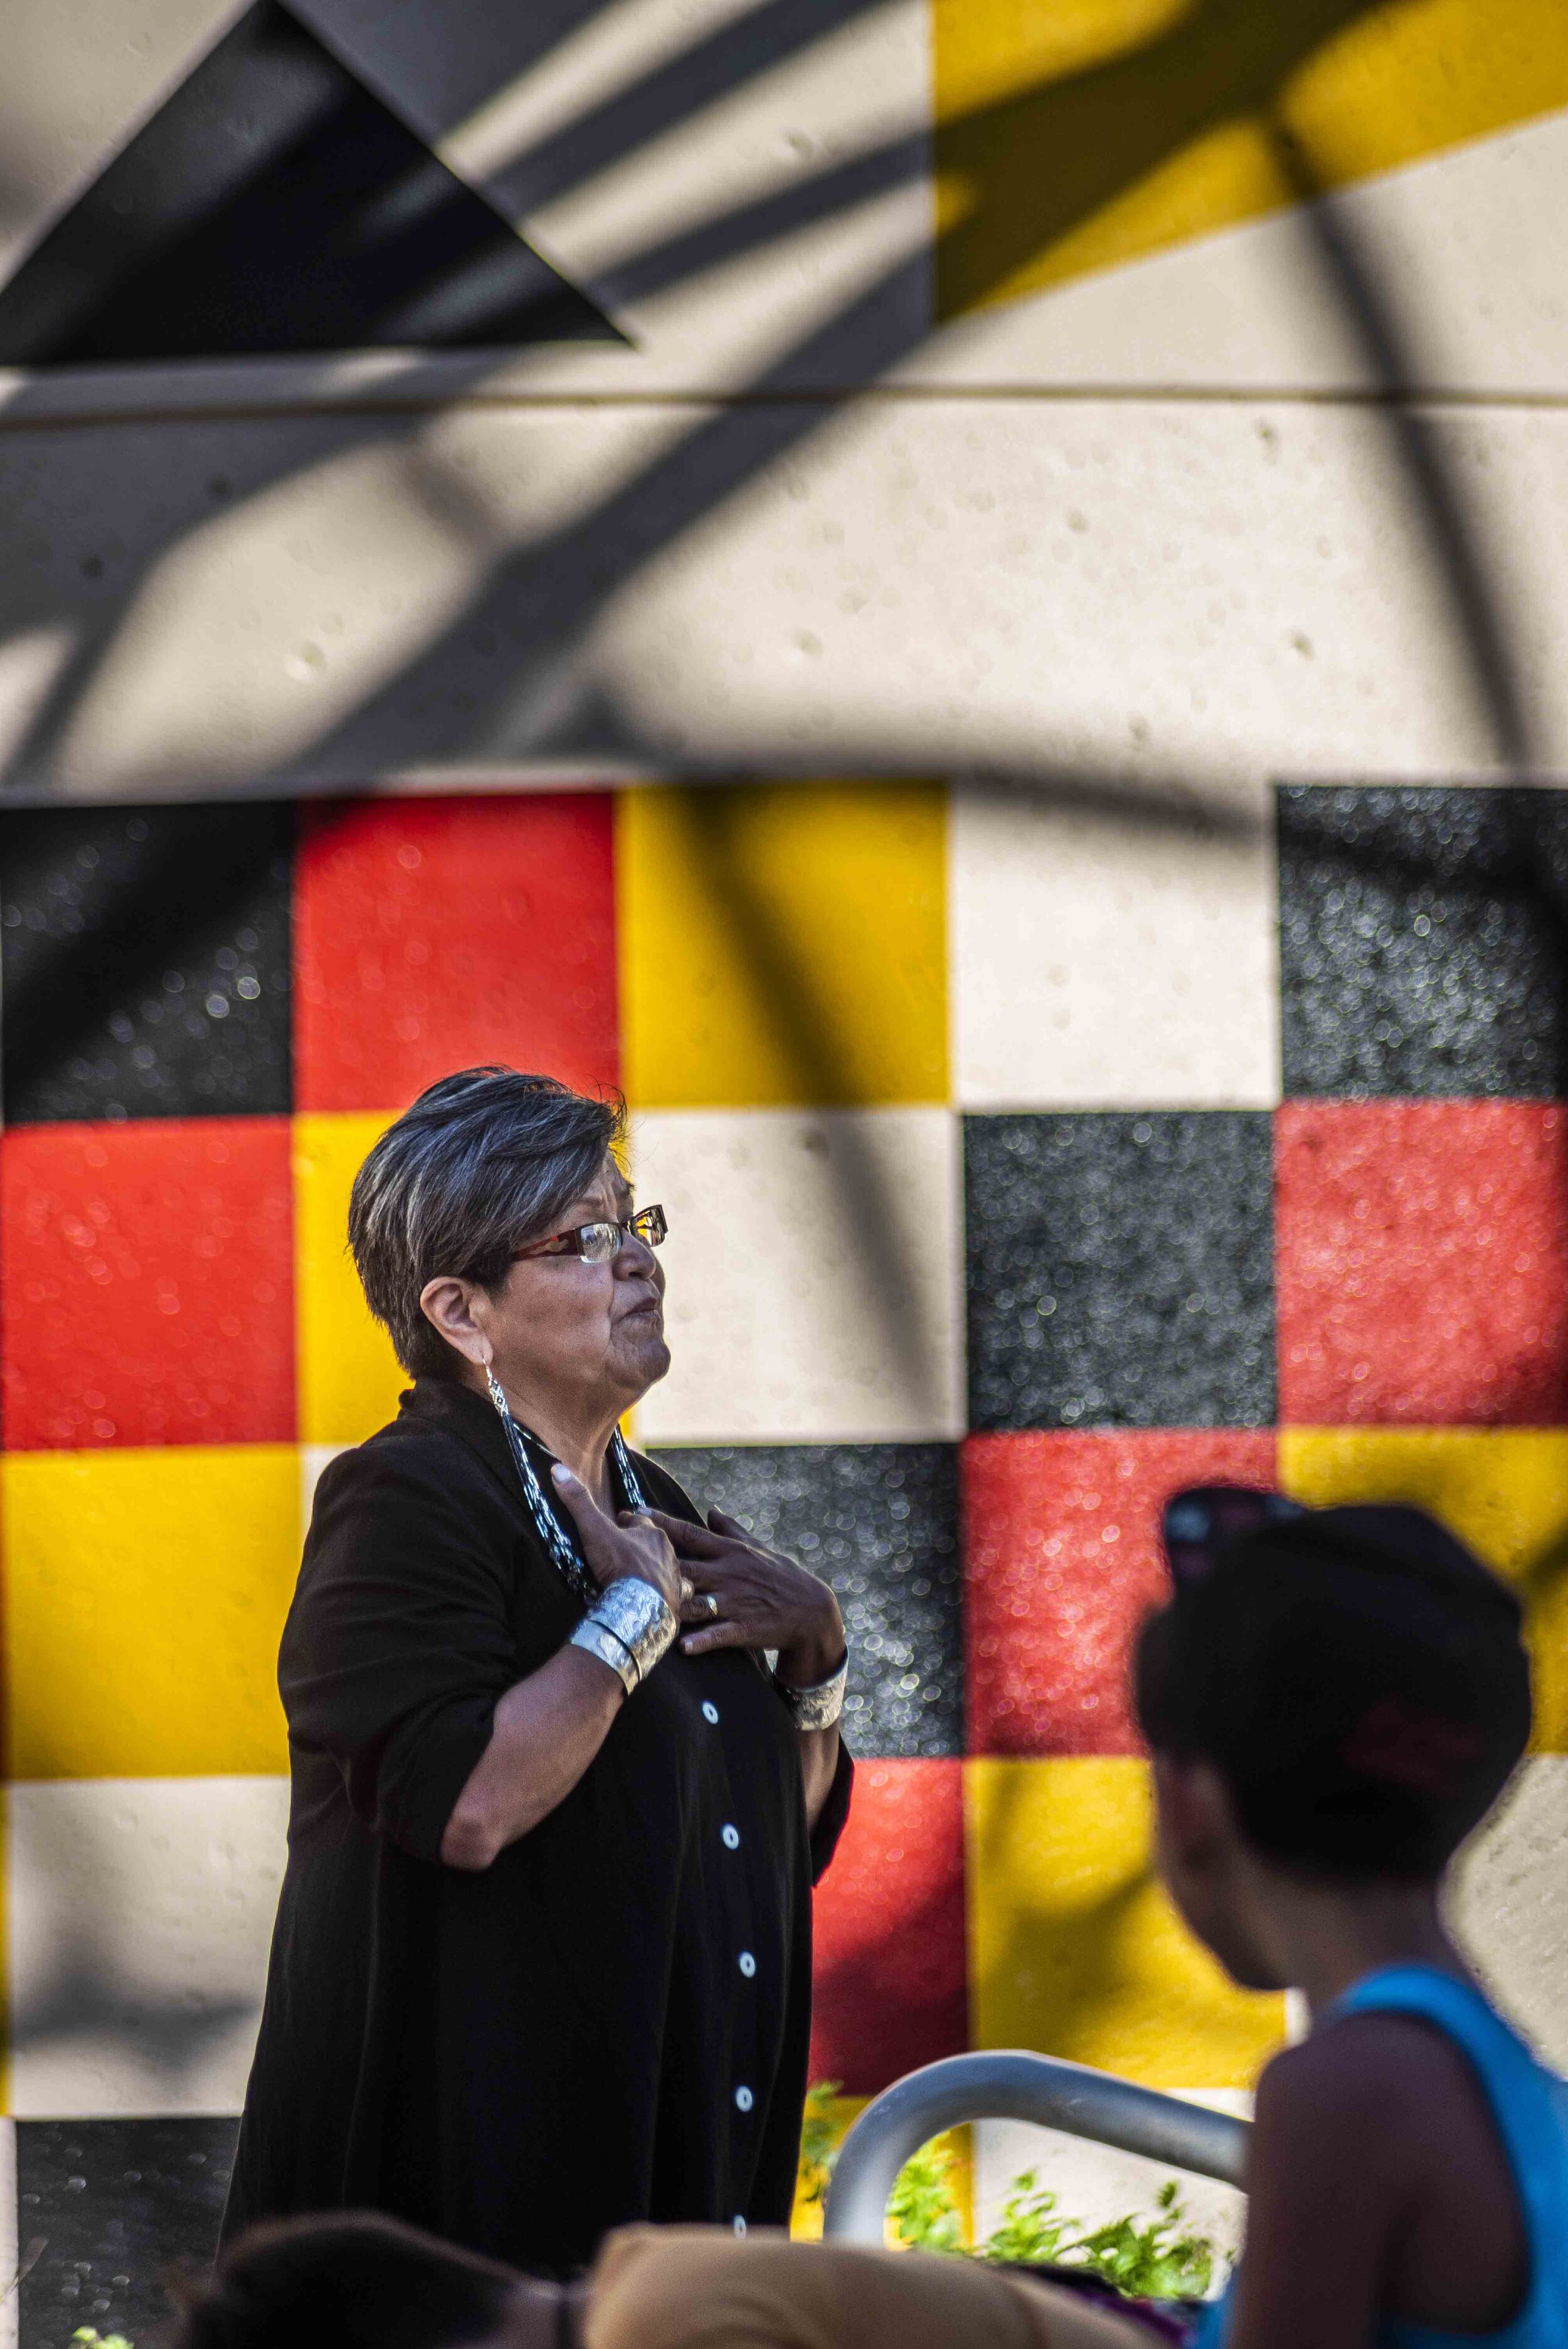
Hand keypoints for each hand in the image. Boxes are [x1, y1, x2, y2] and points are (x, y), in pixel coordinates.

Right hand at [550, 1464, 683, 1617]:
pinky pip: (678, 1594)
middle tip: (628, 1551)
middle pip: (655, 1544)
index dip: (627, 1522)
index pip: (640, 1521)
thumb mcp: (594, 1531)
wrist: (640, 1607)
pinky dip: (672, 1594)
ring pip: (668, 1567)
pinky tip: (666, 1599)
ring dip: (658, 1569)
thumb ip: (578, 1502)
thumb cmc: (619, 1566)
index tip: (618, 1522)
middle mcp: (668, 1553)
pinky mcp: (676, 1601)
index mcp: (652, 1534)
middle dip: (643, 1545)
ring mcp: (674, 1578)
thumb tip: (558, 1467)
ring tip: (647, 1576)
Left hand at [645, 1508, 845, 1676]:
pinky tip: (681, 1646)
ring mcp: (736, 1601)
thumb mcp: (757, 1548)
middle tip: (621, 1553)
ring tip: (641, 1603)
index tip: (633, 1513)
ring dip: (671, 1602)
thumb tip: (710, 1509)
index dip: (660, 1524)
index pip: (690, 1534)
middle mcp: (729, 1573)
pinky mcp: (744, 1627)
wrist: (811, 1611)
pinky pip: (719, 1634)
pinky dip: (701, 1640)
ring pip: (697, 1600)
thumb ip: (731, 1529)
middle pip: (684, 1565)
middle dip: (652, 1560)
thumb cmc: (781, 1575)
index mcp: (730, 1552)